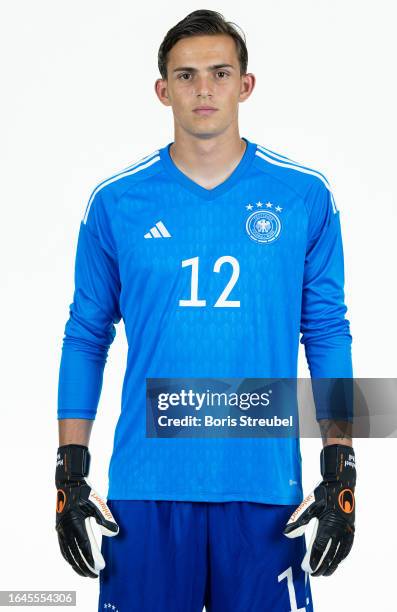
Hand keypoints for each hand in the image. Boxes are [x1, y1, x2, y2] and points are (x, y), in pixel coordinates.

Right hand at [55, 444, 118, 577]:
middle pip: (74, 554)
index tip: (99, 568)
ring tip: (84, 573)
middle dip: (84, 567)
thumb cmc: (84, 492)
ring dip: (75, 564)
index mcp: (75, 522)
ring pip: (67, 553)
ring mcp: (60, 529)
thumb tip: (115, 533)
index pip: (84, 547)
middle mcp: (65, 528)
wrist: (68, 482)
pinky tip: (74, 561)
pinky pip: (63, 547)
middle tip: (94, 576)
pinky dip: (68, 557)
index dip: (91, 559)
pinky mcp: (59, 528)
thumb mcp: (97, 502)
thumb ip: (105, 518)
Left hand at [283, 444, 355, 575]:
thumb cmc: (323, 493)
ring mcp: (347, 530)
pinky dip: (342, 556)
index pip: (320, 548)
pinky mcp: (351, 528)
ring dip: (334, 564)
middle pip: (331, 555)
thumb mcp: (309, 505)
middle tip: (314, 574)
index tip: (308, 569)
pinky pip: (347, 547)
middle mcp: (340, 531)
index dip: (314, 560)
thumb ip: (298, 521)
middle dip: (323, 566)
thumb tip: (286, 534)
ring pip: (341, 553)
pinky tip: (338, 560)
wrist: (341, 483)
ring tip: (326, 572)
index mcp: (328, 525)